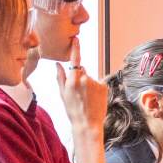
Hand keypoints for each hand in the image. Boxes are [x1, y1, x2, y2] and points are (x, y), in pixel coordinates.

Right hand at [56, 41, 107, 162]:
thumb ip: (60, 77)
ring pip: (90, 78)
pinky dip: (95, 88)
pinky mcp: (104, 86)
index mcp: (73, 80)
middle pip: (82, 71)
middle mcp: (85, 79)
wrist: (87, 123)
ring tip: (86, 98)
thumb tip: (58, 64)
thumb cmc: (72, 109)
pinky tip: (93, 98)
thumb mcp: (62, 94)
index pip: (75, 60)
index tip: (77, 39)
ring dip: (87, 84)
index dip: (76, 48)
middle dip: (79, 77)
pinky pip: (98, 83)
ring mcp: (96, 82)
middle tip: (77, 93)